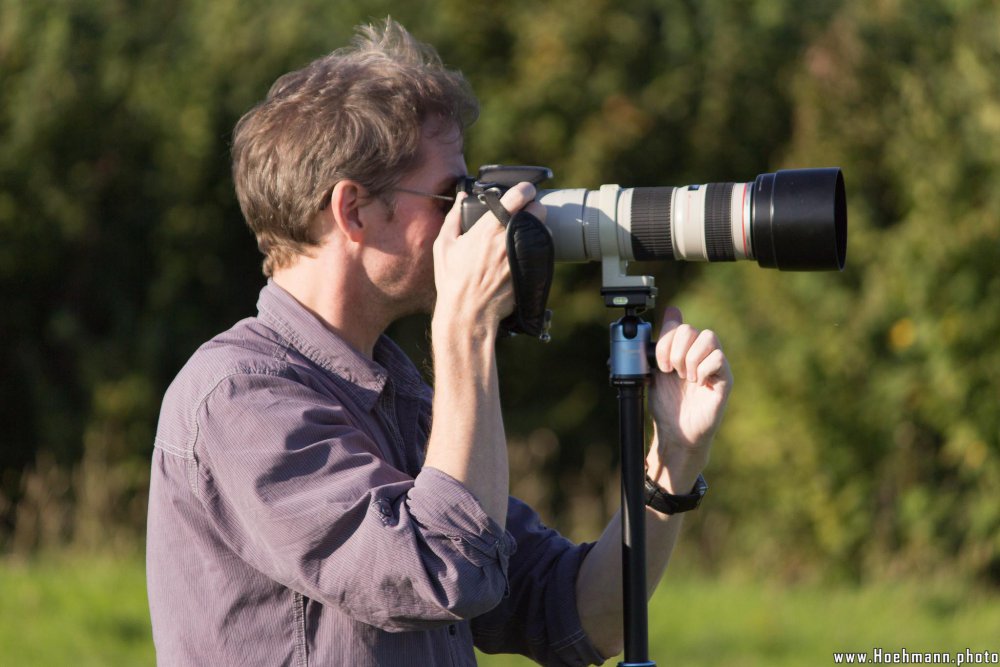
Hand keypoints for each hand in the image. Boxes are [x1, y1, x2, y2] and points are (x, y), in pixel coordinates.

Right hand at [431, 182, 542, 335]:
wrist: (469, 313)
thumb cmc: (453, 281)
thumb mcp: (443, 246)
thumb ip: (453, 217)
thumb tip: (462, 196)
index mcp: (489, 227)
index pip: (519, 195)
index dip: (525, 189)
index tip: (524, 191)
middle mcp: (510, 238)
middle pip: (538, 210)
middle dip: (534, 208)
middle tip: (524, 213)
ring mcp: (523, 255)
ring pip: (543, 230)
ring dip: (537, 228)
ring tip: (525, 233)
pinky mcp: (530, 270)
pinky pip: (542, 250)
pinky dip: (538, 246)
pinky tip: (527, 250)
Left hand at [646, 307, 732, 490]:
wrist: (675, 432)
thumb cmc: (667, 404)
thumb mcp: (656, 370)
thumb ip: (662, 343)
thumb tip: (673, 309)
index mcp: (683, 350)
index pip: (679, 324)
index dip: (666, 338)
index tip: (659, 363)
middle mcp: (700, 354)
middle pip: (691, 329)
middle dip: (675, 350)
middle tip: (672, 372)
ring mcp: (714, 365)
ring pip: (708, 338)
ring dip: (690, 359)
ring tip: (685, 378)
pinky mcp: (724, 379)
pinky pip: (718, 358)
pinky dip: (703, 370)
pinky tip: (698, 384)